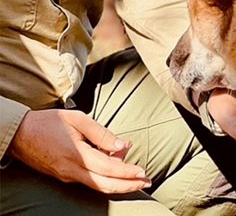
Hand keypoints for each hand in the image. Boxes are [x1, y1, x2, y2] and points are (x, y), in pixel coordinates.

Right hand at [9, 109, 150, 192]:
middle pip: (106, 185)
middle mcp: (73, 171)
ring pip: (97, 186)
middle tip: (146, 182)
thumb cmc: (49, 123)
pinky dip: (105, 178)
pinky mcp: (64, 176)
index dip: (128, 172)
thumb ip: (101, 133)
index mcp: (78, 155)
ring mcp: (67, 176)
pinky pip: (89, 181)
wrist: (20, 134)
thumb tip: (121, 146)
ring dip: (119, 183)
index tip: (143, 172)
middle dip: (128, 185)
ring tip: (136, 177)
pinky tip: (116, 168)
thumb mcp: (78, 119)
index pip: (109, 169)